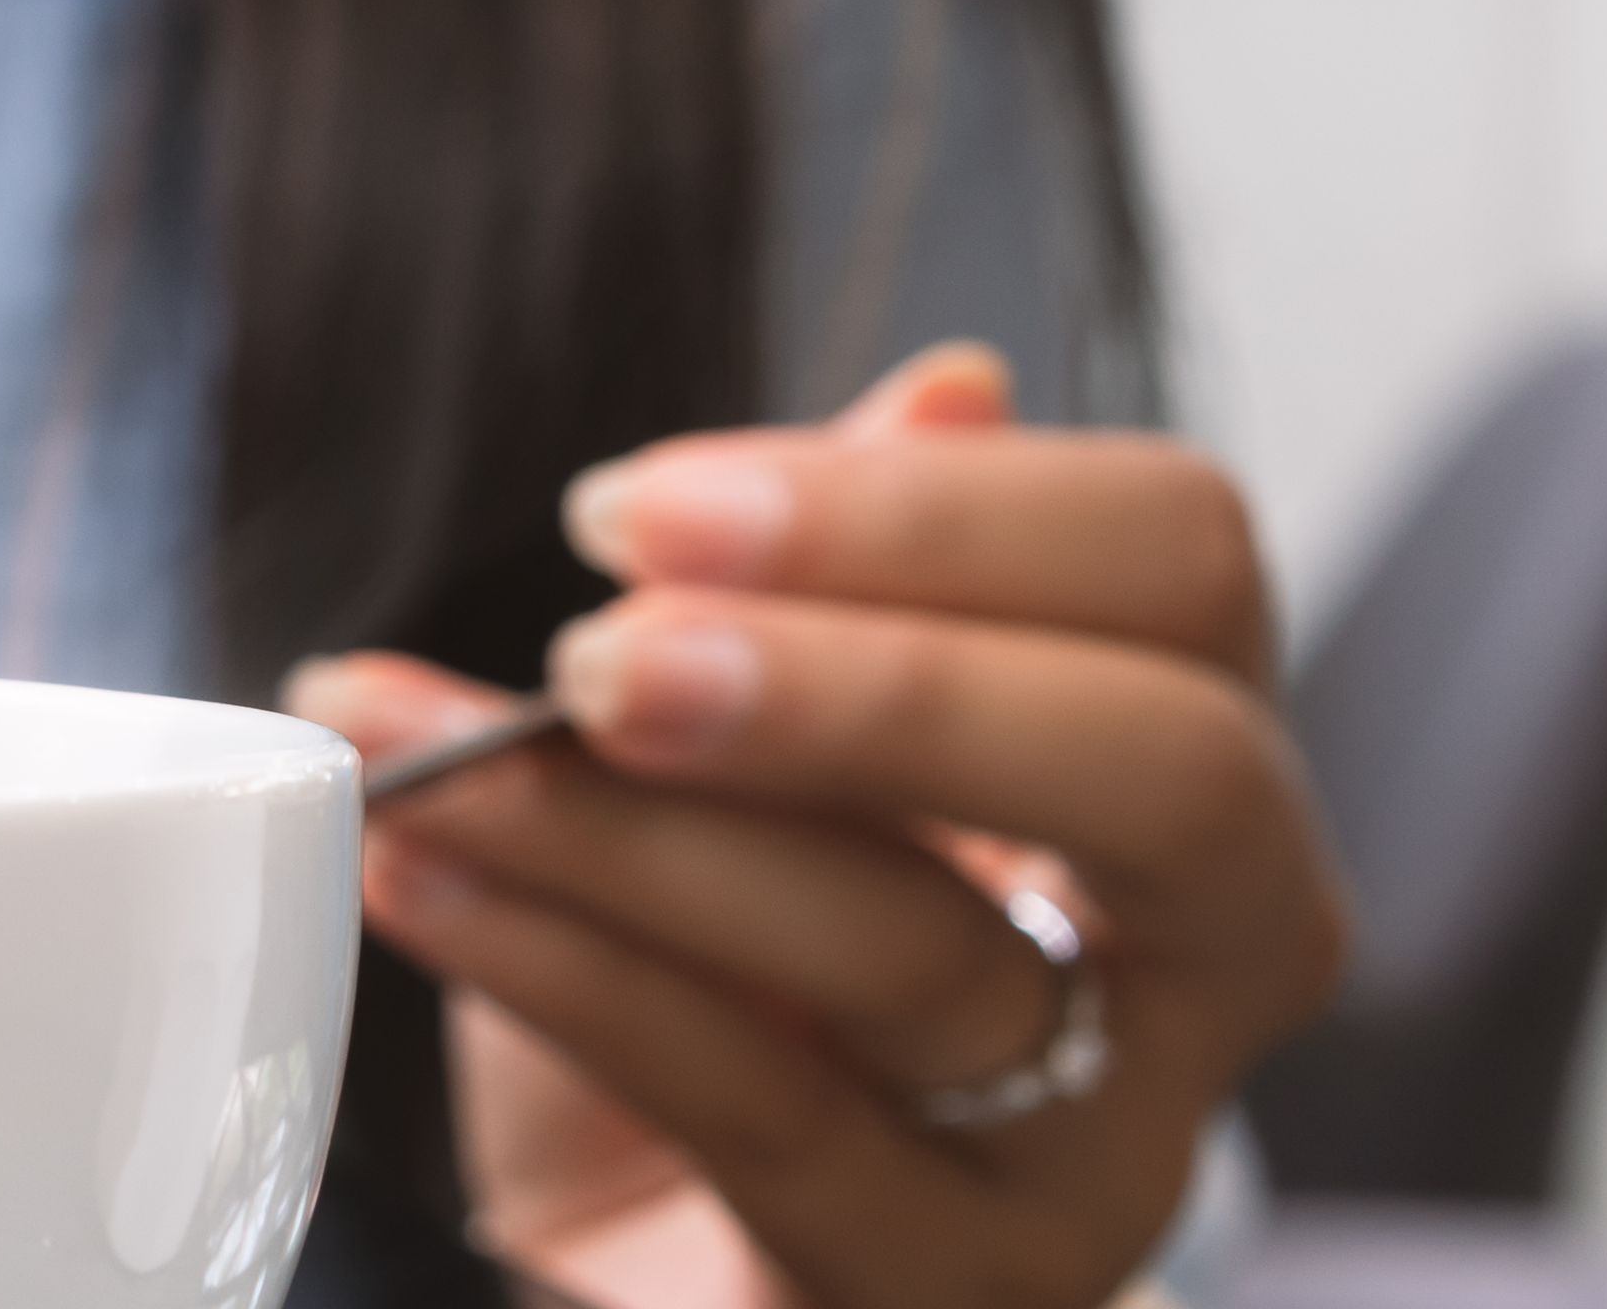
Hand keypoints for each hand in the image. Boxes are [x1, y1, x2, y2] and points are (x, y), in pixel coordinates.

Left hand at [285, 345, 1353, 1308]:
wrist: (646, 1253)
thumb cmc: (733, 967)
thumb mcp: (765, 744)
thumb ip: (851, 572)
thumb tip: (951, 387)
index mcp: (1181, 763)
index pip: (1183, 568)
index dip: (940, 510)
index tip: (641, 504)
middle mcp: (1192, 965)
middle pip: (1169, 777)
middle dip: (875, 683)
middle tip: (600, 647)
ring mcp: (1095, 1155)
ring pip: (917, 954)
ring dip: (620, 827)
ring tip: (414, 749)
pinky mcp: (942, 1287)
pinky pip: (767, 1112)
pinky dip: (563, 969)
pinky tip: (414, 874)